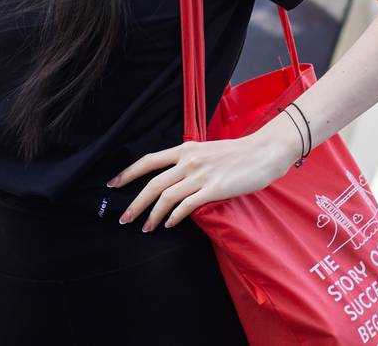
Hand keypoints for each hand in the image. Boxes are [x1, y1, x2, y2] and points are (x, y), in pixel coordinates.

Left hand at [108, 118, 302, 230]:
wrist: (264, 152)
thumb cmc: (238, 154)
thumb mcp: (207, 152)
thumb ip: (189, 162)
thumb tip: (173, 178)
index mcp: (184, 150)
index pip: (148, 161)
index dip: (128, 173)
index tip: (113, 185)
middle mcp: (188, 161)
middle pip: (152, 183)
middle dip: (135, 203)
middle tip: (124, 218)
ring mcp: (201, 174)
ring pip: (167, 196)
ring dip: (152, 214)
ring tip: (145, 228)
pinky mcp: (215, 188)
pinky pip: (188, 205)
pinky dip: (175, 216)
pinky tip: (168, 224)